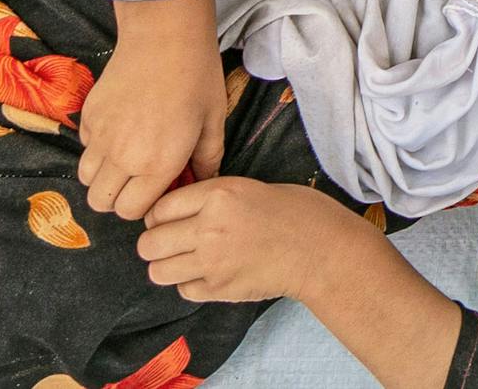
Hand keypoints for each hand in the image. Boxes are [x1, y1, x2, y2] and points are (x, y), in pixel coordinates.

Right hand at [78, 0, 227, 219]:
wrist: (164, 38)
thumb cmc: (197, 78)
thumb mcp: (213, 122)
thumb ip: (207, 160)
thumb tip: (202, 181)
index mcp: (157, 164)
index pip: (132, 211)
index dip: (144, 206)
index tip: (158, 190)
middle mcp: (122, 156)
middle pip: (101, 202)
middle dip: (119, 199)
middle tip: (140, 180)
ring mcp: (98, 136)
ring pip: (85, 178)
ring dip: (104, 177)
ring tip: (128, 159)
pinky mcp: (86, 117)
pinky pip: (84, 148)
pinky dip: (97, 149)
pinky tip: (121, 130)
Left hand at [137, 177, 383, 302]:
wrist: (328, 253)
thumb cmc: (302, 215)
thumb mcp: (254, 188)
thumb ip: (213, 199)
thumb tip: (179, 214)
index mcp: (219, 195)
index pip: (158, 208)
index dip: (160, 216)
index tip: (171, 221)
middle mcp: (209, 228)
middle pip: (148, 243)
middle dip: (157, 244)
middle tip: (175, 244)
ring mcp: (212, 261)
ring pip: (157, 271)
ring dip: (169, 267)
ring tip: (190, 262)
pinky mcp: (220, 288)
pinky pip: (183, 290)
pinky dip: (192, 284)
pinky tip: (212, 275)